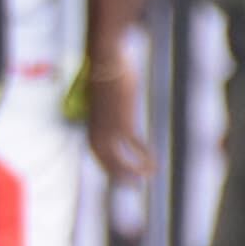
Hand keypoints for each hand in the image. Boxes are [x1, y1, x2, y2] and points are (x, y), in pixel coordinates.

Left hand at [84, 48, 150, 184]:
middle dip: (119, 176)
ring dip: (135, 170)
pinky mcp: (123, 122)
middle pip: (106, 161)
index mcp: (90, 123)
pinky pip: (134, 146)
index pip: (97, 152)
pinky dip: (143, 157)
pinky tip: (153, 163)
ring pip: (121, 159)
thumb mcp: (104, 94)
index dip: (107, 166)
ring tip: (149, 175)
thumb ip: (107, 106)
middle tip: (133, 185)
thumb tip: (113, 106)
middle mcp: (96, 129)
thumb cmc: (106, 73)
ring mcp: (109, 127)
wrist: (106, 60)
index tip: (119, 174)